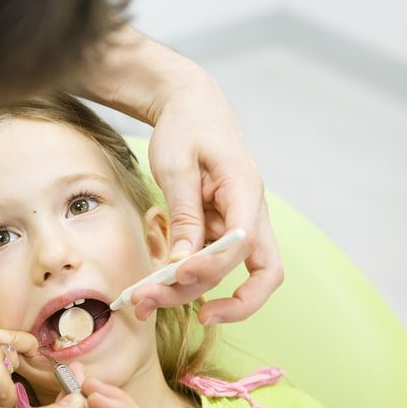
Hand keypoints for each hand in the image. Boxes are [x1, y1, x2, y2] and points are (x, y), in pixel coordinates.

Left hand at [75, 25, 281, 325]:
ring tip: (144, 300)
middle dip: (220, 302)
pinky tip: (156, 287)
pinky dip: (187, 279)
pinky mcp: (220, 229)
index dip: (214, 267)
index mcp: (246, 191)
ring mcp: (238, 224)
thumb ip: (184, 214)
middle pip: (262, 275)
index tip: (177, 275)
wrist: (191, 104)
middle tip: (157, 303)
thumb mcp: (177, 166)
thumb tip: (183, 263)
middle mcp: (251, 214)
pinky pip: (212, 264)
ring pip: (233, 275)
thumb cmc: (186, 127)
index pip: (246, 244)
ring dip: (192, 293)